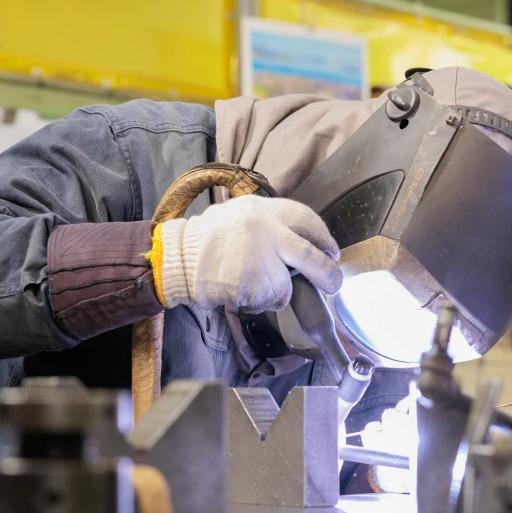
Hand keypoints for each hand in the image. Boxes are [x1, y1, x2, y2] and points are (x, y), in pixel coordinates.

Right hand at [153, 195, 341, 312]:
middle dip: (327, 274)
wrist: (178, 257)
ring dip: (274, 292)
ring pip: (285, 287)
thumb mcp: (241, 214)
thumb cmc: (209, 238)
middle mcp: (267, 232)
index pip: (306, 220)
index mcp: (264, 210)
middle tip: (334, 284)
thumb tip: (305, 245)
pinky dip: (257, 302)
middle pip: (310, 256)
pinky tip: (239, 291)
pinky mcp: (252, 284)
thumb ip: (271, 224)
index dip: (323, 238)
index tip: (331, 251)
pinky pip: (267, 301)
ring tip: (249, 282)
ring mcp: (260, 259)